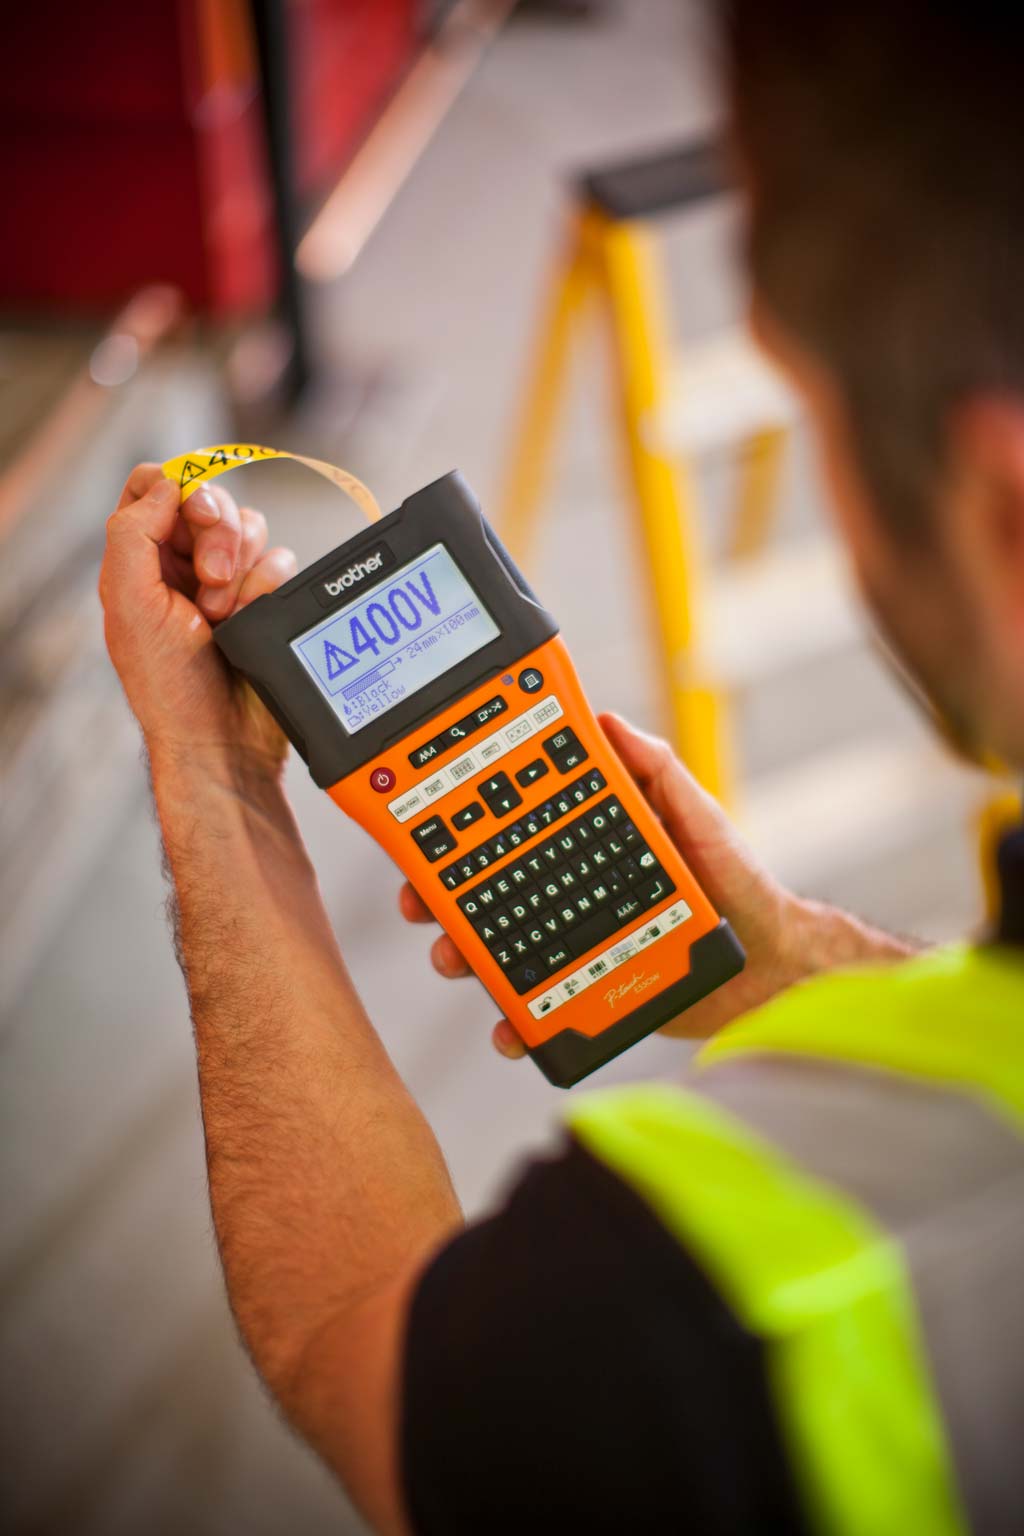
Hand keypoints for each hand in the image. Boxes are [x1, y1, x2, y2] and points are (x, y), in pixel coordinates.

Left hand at [100, 463, 296, 770]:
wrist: (224, 739)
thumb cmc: (170, 686)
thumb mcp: (130, 605)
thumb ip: (132, 534)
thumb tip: (168, 485)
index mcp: (140, 558)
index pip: (157, 485)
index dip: (179, 488)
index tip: (191, 516)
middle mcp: (182, 563)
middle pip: (212, 500)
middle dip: (217, 538)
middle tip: (210, 584)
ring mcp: (228, 580)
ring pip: (252, 528)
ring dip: (242, 572)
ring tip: (224, 618)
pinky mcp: (267, 597)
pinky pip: (281, 560)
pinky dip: (269, 589)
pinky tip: (249, 625)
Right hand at [399, 712, 811, 1060]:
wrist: (771, 965)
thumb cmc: (736, 882)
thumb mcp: (695, 813)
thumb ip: (654, 768)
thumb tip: (605, 722)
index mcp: (587, 845)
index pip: (512, 831)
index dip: (463, 830)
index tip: (428, 827)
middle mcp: (572, 895)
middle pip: (487, 894)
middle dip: (441, 899)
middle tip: (420, 904)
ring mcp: (575, 947)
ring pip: (499, 953)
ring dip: (463, 957)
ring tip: (455, 961)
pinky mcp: (588, 996)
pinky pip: (538, 1011)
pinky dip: (513, 1022)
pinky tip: (507, 1027)